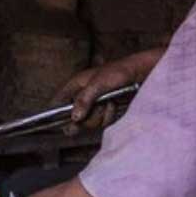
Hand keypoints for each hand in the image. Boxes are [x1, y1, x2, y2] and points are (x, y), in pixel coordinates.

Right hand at [51, 47, 165, 134]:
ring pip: (89, 122)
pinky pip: (102, 122)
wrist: (140, 75)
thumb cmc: (118, 72)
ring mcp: (94, 105)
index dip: (55, 113)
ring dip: (100, 116)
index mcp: (75, 86)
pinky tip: (114, 105)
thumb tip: (74, 118)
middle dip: (87, 117)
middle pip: (74, 119)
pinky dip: (109, 116)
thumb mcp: (98, 84)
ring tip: (109, 103)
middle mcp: (82, 97)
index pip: (58, 102)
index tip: (58, 123)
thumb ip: (84, 100)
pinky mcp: (105, 112)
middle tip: (96, 109)